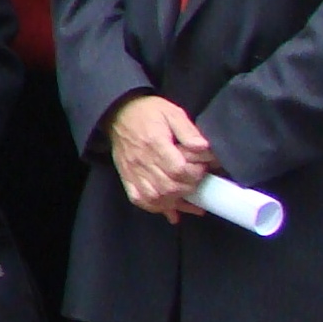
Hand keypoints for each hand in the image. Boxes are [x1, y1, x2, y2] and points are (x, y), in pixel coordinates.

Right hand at [107, 94, 213, 222]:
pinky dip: (154, 207)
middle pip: (168, 187)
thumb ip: (188, 130)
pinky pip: (139, 199)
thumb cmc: (149, 112)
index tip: (203, 169)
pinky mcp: (127, 177)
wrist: (119, 113)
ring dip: (174, 202)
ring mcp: (133, 171)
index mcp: (155, 143)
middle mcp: (142, 161)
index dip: (194, 174)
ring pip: (155, 197)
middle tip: (197, 182)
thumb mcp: (172, 113)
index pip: (178, 170)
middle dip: (188, 189)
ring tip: (188, 199)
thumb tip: (204, 148)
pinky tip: (168, 209)